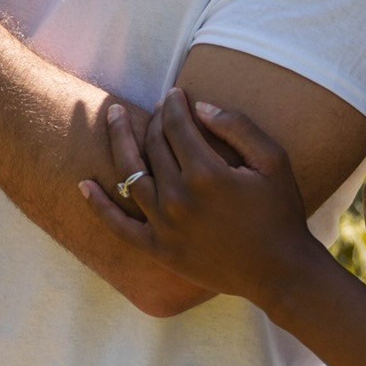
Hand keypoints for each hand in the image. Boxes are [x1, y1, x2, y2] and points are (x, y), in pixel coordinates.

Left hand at [79, 89, 323, 310]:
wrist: (279, 272)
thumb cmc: (280, 212)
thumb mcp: (272, 160)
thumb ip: (237, 126)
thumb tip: (198, 107)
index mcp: (206, 173)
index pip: (176, 125)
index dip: (173, 103)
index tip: (175, 94)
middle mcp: (178, 197)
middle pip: (153, 145)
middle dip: (153, 119)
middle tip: (158, 107)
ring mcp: (164, 226)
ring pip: (130, 174)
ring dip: (119, 141)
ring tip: (113, 117)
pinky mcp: (158, 249)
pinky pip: (118, 225)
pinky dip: (98, 204)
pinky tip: (84, 183)